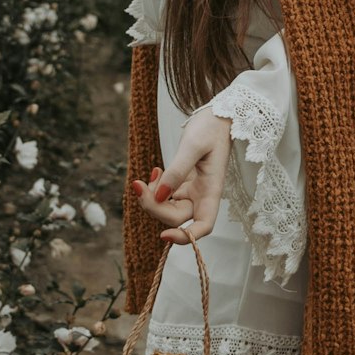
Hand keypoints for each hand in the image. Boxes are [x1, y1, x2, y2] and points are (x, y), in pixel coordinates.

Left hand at [131, 110, 231, 243]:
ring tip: (152, 173)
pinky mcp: (184, 184)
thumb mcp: (193, 145)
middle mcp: (202, 196)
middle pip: (177, 218)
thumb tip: (159, 196)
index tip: (163, 234)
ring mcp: (193, 191)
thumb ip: (176, 171)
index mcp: (211, 190)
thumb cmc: (211, 128)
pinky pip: (166, 196)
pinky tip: (156, 172)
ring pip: (168, 208)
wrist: (217, 117)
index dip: (186, 237)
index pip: (204, 226)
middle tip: (138, 185)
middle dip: (154, 207)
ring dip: (152, 197)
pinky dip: (156, 188)